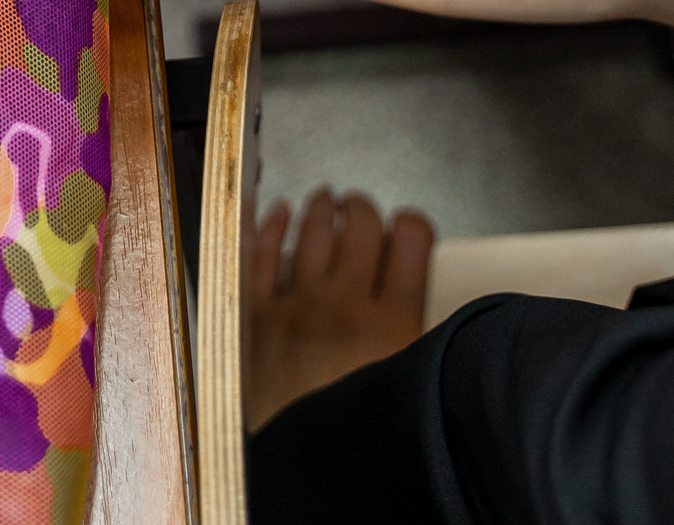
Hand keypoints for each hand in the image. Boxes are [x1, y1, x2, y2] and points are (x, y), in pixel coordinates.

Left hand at [244, 191, 431, 429]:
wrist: (302, 473)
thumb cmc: (362, 436)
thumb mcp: (414, 380)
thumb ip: (417, 335)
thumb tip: (417, 298)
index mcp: (394, 320)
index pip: (412, 237)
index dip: (411, 224)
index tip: (407, 228)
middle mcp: (345, 302)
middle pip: (360, 224)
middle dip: (364, 209)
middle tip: (361, 209)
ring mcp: (296, 304)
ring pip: (312, 230)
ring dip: (322, 208)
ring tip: (327, 200)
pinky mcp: (256, 317)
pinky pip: (260, 255)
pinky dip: (271, 227)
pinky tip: (280, 212)